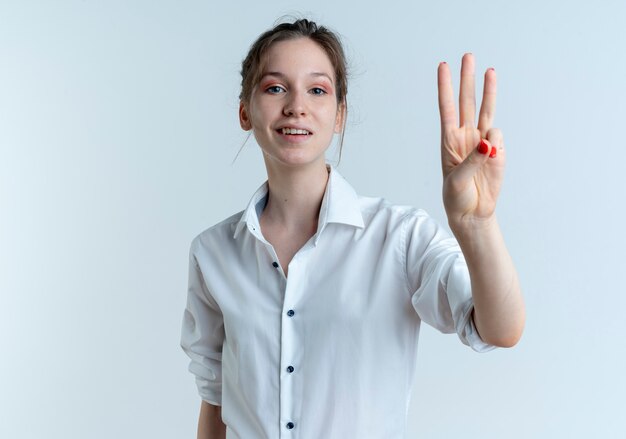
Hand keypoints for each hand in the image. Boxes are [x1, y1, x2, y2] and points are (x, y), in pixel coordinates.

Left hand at [437, 53, 504, 231]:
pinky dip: (496, 144)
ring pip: (486, 110)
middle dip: (467, 79)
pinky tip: (492, 157)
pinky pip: (498, 139)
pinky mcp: (497, 152)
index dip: (445, 87)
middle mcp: (465, 136)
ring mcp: (482, 143)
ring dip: (488, 91)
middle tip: (468, 56)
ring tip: (489, 71)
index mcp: (448, 141)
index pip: (446, 108)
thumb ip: (472, 160)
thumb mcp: (457, 180)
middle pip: (466, 102)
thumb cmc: (457, 198)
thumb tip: (488, 141)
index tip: (443, 67)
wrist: (473, 214)